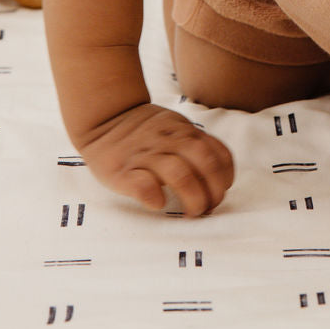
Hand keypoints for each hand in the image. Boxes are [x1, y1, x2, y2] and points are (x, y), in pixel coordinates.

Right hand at [78, 103, 233, 215]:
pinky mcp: (122, 171)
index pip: (218, 153)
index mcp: (184, 131)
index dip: (225, 176)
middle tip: (208, 208)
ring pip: (179, 174)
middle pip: (204, 163)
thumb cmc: (145, 130)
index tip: (221, 191)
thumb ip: (195, 142)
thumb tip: (219, 174)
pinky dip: (154, 196)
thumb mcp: (175, 126)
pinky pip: (142, 185)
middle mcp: (169, 141)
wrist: (105, 116)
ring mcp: (146, 155)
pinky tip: (159, 203)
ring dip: (192, 196)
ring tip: (191, 212)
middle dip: (213, 191)